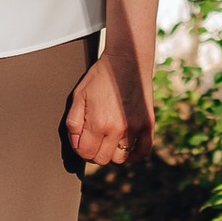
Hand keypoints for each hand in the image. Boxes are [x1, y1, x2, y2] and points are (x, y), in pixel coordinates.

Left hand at [66, 48, 151, 170]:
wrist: (127, 61)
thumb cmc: (100, 77)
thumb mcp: (79, 96)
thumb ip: (74, 123)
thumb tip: (76, 144)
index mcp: (98, 123)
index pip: (85, 153)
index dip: (80, 149)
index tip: (81, 141)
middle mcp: (117, 129)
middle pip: (102, 159)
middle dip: (94, 153)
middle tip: (93, 140)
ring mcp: (135, 128)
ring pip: (120, 158)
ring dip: (112, 153)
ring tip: (109, 140)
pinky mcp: (148, 125)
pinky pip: (143, 152)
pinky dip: (134, 155)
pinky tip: (126, 148)